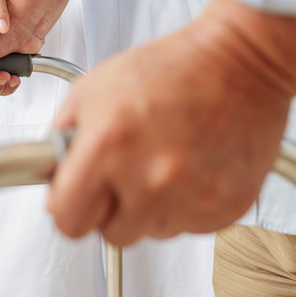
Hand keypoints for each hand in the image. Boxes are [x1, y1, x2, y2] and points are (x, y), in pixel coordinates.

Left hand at [47, 0, 295, 245]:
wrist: (241, 62)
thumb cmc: (172, 68)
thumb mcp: (94, 87)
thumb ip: (62, 138)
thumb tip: (54, 180)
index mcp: (108, 147)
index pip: (68, 222)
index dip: (70, 209)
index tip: (79, 199)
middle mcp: (151, 180)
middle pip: (112, 234)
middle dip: (113, 207)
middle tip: (128, 171)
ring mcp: (192, 198)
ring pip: (153, 231)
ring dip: (153, 205)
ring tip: (167, 160)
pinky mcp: (227, 207)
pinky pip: (190, 227)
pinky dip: (187, 204)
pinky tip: (193, 166)